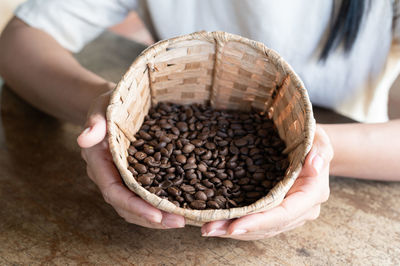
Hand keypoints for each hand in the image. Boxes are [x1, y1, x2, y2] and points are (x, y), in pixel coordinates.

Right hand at [77, 91, 184, 228]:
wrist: (112, 107)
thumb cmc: (108, 104)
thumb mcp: (101, 107)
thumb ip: (95, 122)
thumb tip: (84, 139)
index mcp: (98, 162)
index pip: (114, 191)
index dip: (134, 205)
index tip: (156, 215)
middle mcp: (108, 175)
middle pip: (126, 206)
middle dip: (151, 218)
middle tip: (179, 222)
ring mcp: (120, 179)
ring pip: (134, 207)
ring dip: (156, 217)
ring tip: (181, 220)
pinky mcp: (132, 177)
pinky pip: (142, 197)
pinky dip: (158, 206)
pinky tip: (177, 208)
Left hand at [201, 125, 332, 239]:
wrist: (312, 150)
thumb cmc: (312, 141)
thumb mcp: (318, 139)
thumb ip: (320, 150)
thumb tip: (316, 164)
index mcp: (313, 193)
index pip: (285, 213)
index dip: (259, 221)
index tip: (235, 225)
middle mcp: (303, 209)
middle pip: (269, 226)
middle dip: (239, 229)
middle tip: (210, 228)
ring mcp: (291, 214)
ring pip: (262, 230)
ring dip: (234, 230)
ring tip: (209, 228)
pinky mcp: (279, 213)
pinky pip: (259, 224)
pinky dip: (239, 225)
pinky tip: (219, 224)